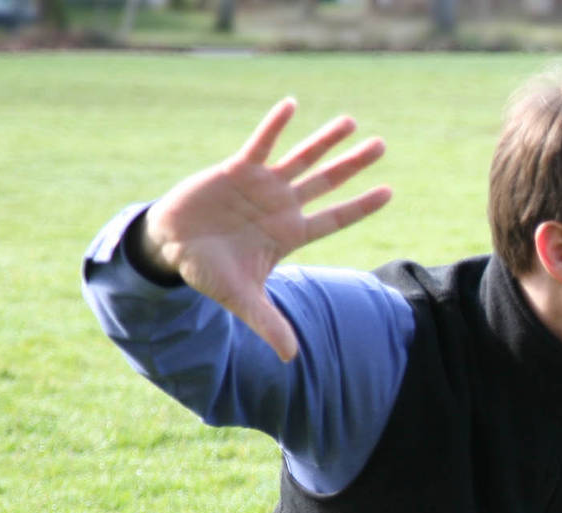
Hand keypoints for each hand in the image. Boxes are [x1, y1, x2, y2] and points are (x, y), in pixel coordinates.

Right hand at [139, 98, 390, 361]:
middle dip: (353, 165)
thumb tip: (292, 359)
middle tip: (382, 145)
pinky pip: (261, 143)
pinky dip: (275, 126)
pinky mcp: (236, 169)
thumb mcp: (243, 300)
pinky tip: (292, 104)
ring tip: (350, 121)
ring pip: (301, 159)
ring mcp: (261, 186)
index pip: (335, 218)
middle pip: (327, 182)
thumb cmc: (210, 272)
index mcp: (290, 234)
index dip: (361, 206)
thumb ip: (269, 324)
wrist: (171, 249)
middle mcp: (282, 206)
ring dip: (325, 140)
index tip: (390, 192)